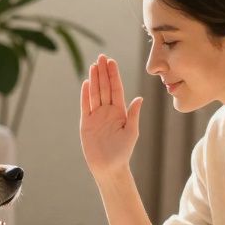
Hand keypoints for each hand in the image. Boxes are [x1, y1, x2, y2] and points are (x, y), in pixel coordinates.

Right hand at [79, 54, 142, 180]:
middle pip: (104, 88)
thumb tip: (139, 98)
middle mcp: (107, 111)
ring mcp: (96, 116)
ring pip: (95, 94)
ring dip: (94, 80)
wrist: (109, 167)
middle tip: (101, 57)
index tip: (111, 62)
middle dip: (103, 72)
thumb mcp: (131, 132)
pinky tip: (86, 83)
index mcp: (119, 112)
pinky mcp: (86, 123)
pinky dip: (85, 95)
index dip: (113, 75)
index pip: (116, 89)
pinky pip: (85, 106)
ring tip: (93, 65)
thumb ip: (133, 114)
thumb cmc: (122, 152)